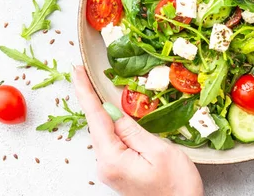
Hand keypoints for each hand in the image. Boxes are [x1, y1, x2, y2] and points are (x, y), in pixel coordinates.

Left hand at [72, 66, 203, 195]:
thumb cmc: (176, 187)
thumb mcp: (159, 151)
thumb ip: (133, 129)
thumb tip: (114, 113)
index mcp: (112, 159)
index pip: (95, 117)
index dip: (85, 91)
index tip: (77, 70)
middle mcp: (105, 165)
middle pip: (97, 124)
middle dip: (94, 98)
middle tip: (88, 72)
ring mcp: (110, 169)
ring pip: (105, 132)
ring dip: (106, 112)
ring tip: (104, 90)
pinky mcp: (118, 170)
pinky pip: (113, 141)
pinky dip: (114, 125)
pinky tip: (118, 116)